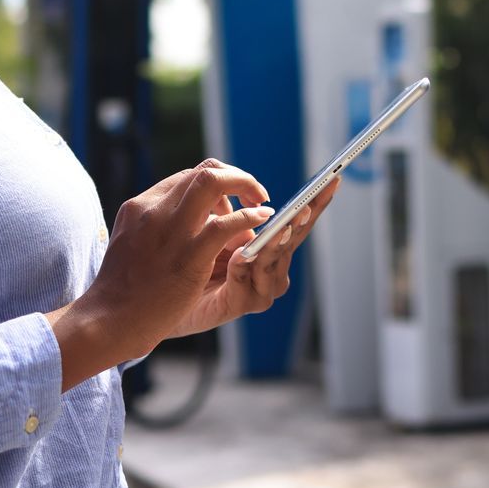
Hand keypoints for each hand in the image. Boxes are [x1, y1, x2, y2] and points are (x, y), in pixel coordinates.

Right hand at [47, 159, 272, 389]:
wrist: (109, 320)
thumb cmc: (122, 289)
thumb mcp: (130, 242)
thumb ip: (153, 224)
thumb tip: (184, 215)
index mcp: (141, 206)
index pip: (187, 176)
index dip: (217, 183)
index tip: (230, 200)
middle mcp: (155, 210)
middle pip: (204, 171)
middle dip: (236, 176)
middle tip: (254, 192)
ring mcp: (171, 231)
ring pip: (214, 183)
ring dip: (246, 186)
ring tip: (262, 203)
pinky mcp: (189, 256)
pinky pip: (226, 223)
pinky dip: (249, 217)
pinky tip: (261, 220)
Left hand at [170, 177, 340, 337]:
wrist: (156, 308)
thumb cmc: (182, 265)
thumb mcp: (208, 232)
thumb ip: (233, 220)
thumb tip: (256, 211)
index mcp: (266, 245)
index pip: (295, 218)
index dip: (315, 200)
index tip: (332, 180)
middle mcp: (270, 267)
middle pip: (294, 238)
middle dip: (303, 219)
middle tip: (307, 206)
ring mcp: (258, 288)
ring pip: (274, 260)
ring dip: (275, 243)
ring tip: (280, 227)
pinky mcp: (238, 306)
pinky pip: (245, 286)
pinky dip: (243, 268)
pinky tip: (240, 257)